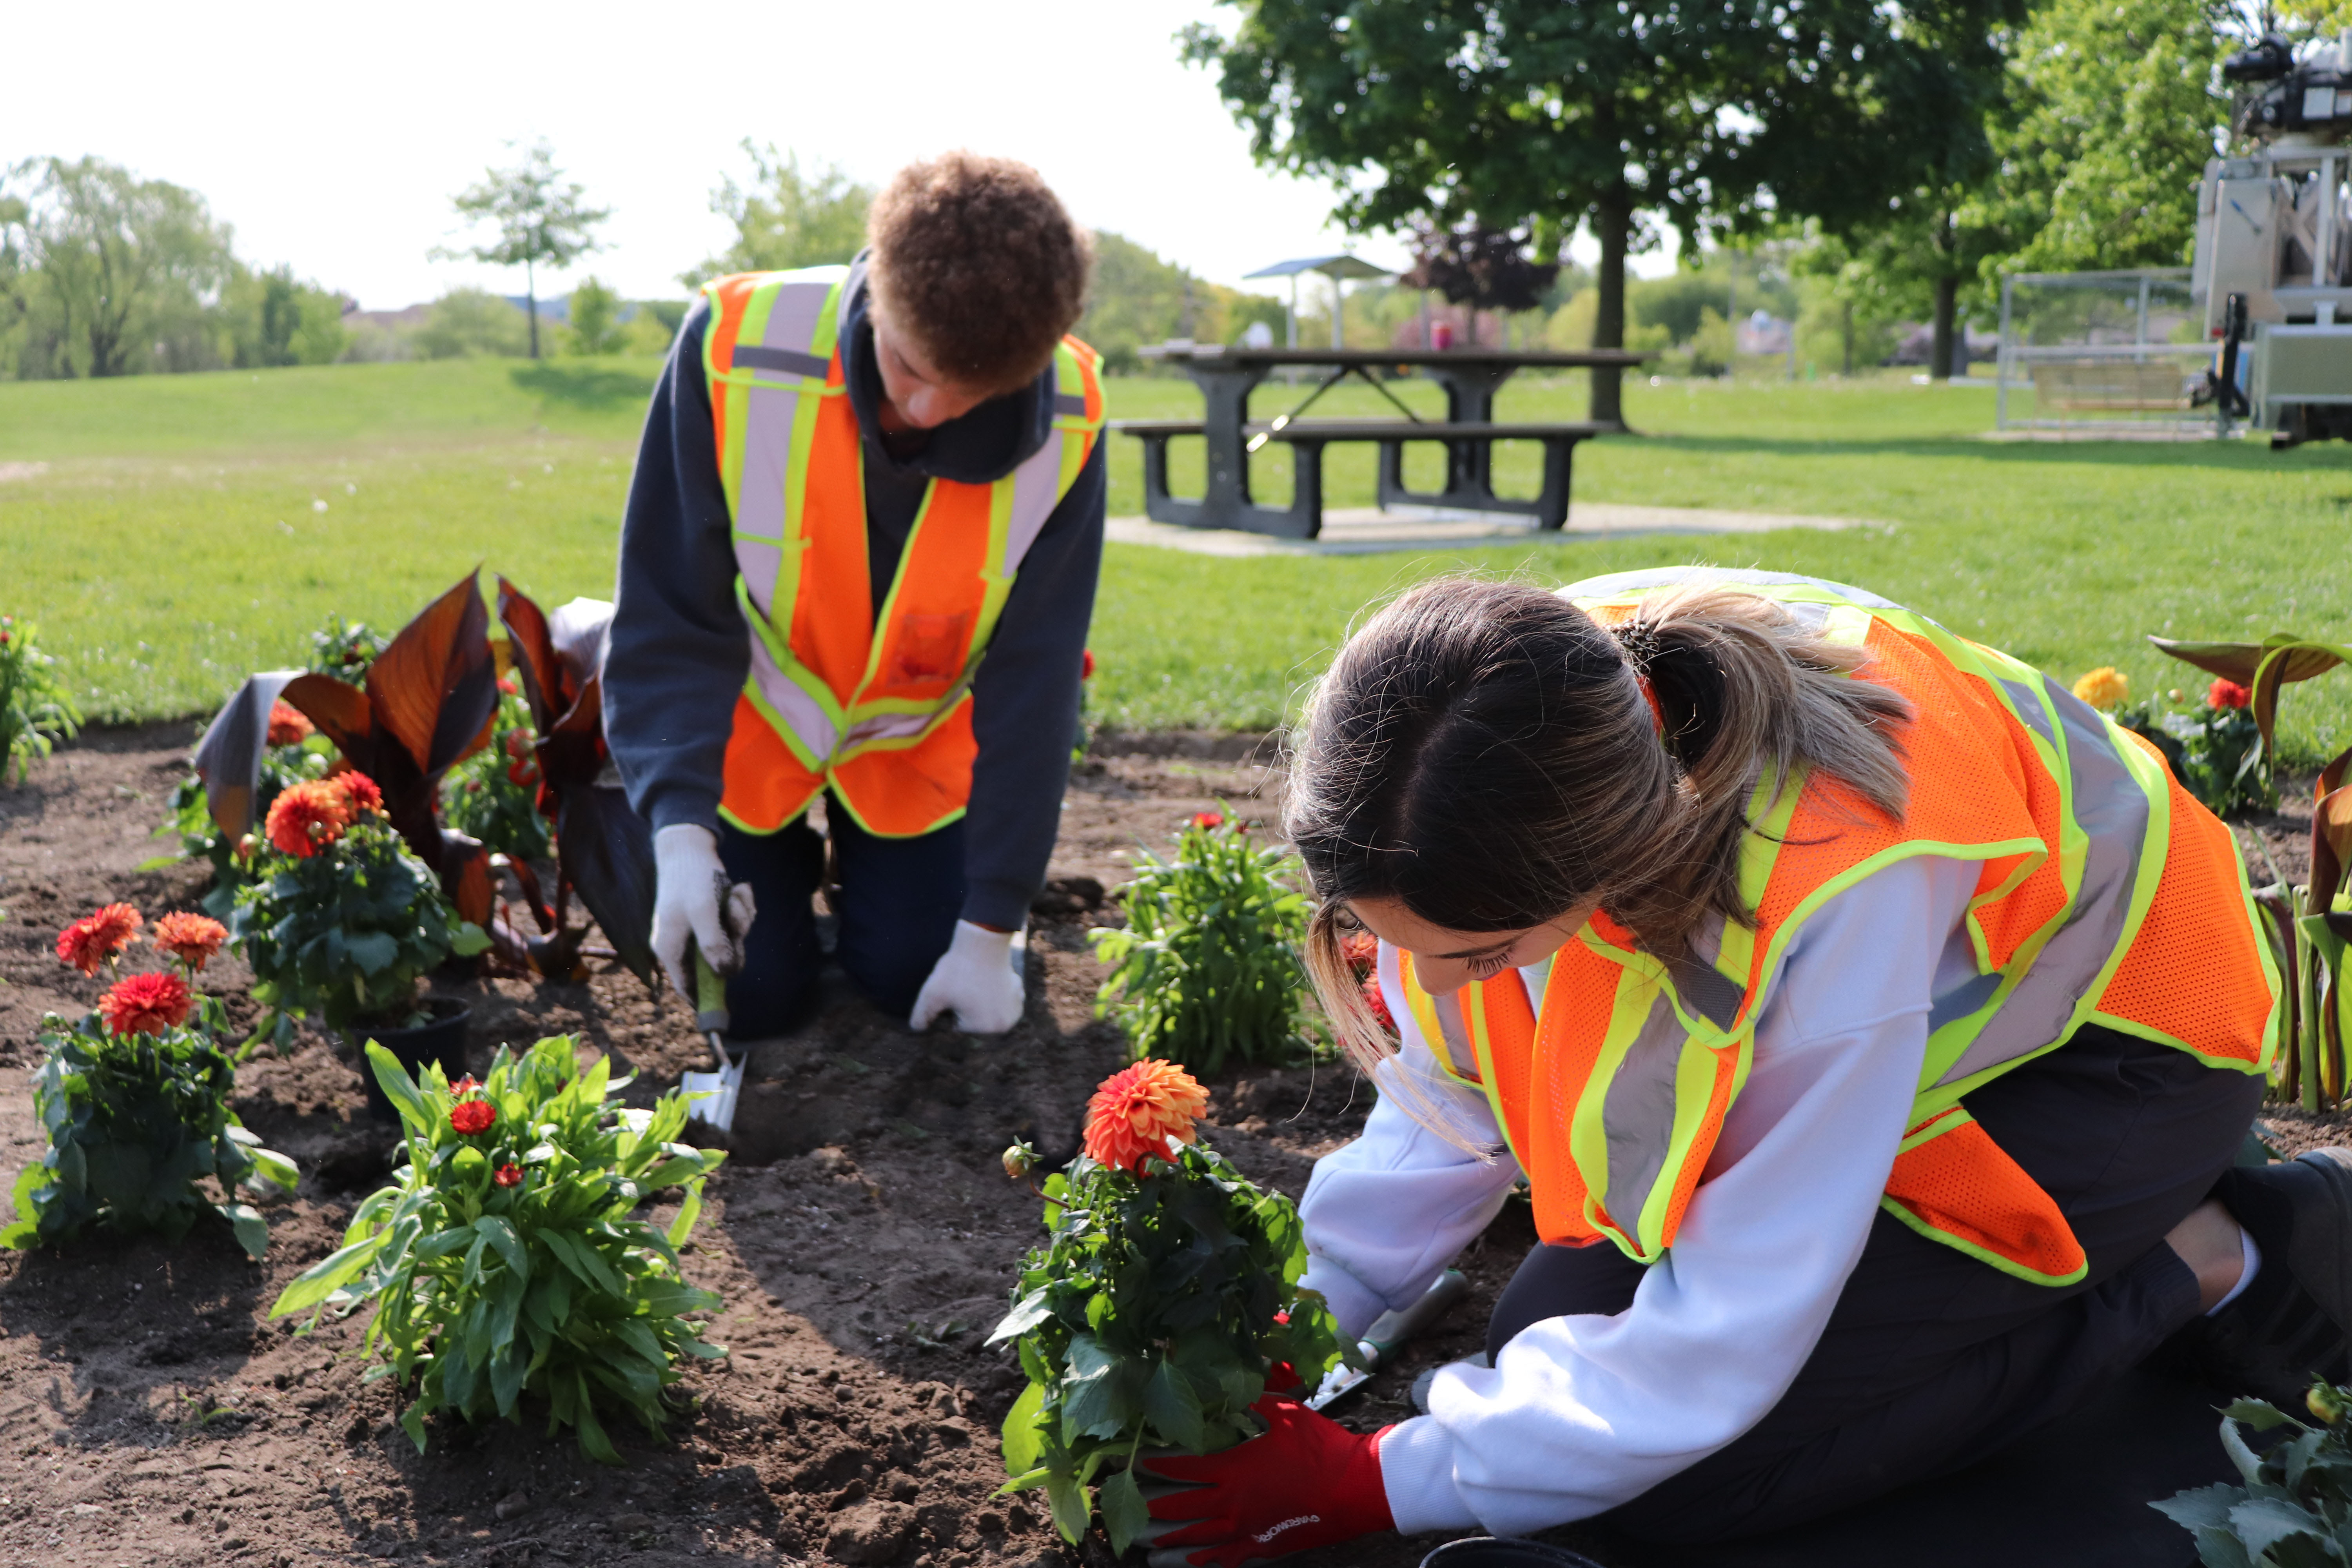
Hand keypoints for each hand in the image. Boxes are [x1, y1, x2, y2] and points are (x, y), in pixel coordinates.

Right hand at [651, 824, 755, 1001]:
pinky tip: (736, 888)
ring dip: (740, 918)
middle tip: (734, 915)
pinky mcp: (711, 918)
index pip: (688, 988)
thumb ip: (713, 945)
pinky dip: (740, 907)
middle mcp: (683, 944)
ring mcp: (698, 931)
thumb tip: (724, 975)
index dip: (708, 999)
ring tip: (732, 895)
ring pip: (732, 940)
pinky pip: (735, 923)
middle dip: (735, 938)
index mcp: (670, 949)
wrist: (690, 845)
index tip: (729, 1006)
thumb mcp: (703, 912)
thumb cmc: (691, 878)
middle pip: (720, 963)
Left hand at [909, 921, 1022, 1032]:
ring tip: (974, 982)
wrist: (983, 941)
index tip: (954, 991)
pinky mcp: (1018, 994)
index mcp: (986, 1029)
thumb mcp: (931, 994)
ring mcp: (1015, 1009)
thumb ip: (921, 1016)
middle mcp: (1005, 1025)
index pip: (958, 1027)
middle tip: (963, 986)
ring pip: (986, 1012)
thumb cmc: (958, 969)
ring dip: (979, 1003)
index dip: (950, 1008)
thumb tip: (918, 1030)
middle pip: (974, 1022)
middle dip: (965, 1008)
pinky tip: (986, 980)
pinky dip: (992, 994)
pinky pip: (999, 1001)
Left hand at [1139, 1396, 1392, 1567]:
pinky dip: (1206, 1560)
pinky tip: (1193, 1562)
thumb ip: (1253, 1400)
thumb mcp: (1285, 1414)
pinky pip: (1226, 1557)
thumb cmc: (1321, 1448)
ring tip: (1148, 1544)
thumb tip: (1233, 1384)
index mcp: (1234, 1471)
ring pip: (1198, 1540)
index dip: (1159, 1465)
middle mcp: (1233, 1505)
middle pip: (1182, 1509)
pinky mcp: (1264, 1547)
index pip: (1185, 1469)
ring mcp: (1247, 1530)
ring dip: (1171, 1541)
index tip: (1140, 1462)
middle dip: (1154, 1507)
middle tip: (1134, 1504)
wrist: (1357, 1488)